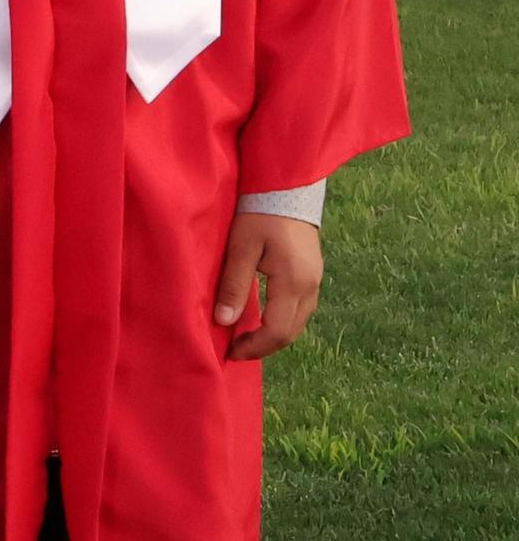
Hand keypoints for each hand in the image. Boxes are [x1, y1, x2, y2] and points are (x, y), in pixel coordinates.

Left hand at [214, 214, 321, 360]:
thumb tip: (224, 322)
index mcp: (293, 282)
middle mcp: (310, 287)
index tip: (231, 352)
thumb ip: (234, 285)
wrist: (286, 188)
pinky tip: (262, 318)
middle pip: (290, 332)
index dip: (254, 347)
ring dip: (274, 335)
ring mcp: (315, 281)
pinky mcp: (312, 274)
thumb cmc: (259, 213)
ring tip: (246, 338)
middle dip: (264, 347)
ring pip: (298, 322)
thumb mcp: (241, 247)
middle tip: (236, 350)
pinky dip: (282, 321)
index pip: (277, 331)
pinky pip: (300, 309)